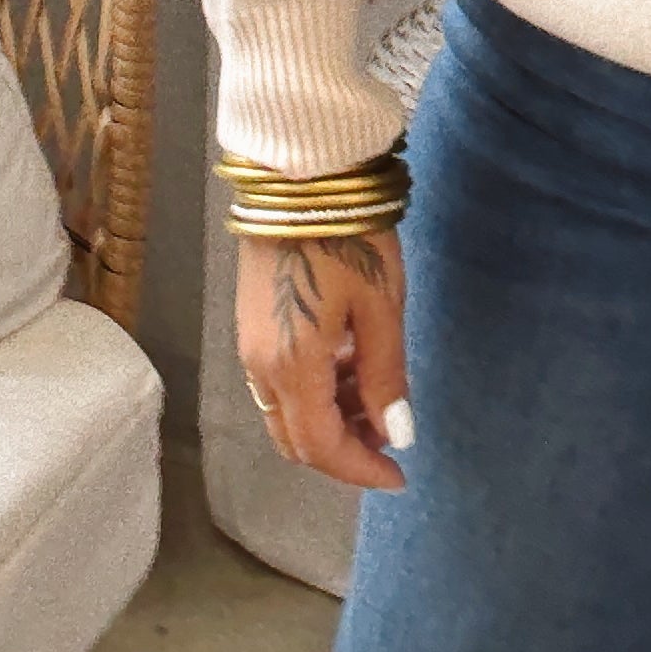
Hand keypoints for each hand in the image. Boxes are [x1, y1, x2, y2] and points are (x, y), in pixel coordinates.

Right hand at [235, 225, 411, 492]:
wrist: (301, 176)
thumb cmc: (349, 238)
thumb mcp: (381, 308)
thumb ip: (386, 376)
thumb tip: (397, 435)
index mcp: (292, 367)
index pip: (321, 447)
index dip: (360, 470)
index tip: (399, 475)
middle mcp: (261, 366)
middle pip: (296, 438)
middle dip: (343, 450)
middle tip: (389, 438)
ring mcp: (251, 345)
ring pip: (287, 411)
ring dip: (331, 419)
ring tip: (379, 397)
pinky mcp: (253, 323)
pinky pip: (281, 380)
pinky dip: (316, 391)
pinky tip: (351, 366)